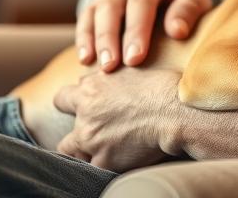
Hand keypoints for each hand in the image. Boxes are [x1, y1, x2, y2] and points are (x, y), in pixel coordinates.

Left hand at [53, 67, 184, 171]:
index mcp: (90, 90)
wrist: (176, 112)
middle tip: (97, 134)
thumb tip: (99, 77)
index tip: (81, 109)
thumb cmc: (161, 87)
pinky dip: (102, 164)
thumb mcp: (130, 70)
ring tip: (104, 149)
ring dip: (84, 151)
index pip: (62, 99)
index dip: (70, 105)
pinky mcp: (104, 160)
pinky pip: (92, 168)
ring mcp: (92, 139)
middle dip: (78, 134)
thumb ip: (107, 76)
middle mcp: (85, 115)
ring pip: (72, 152)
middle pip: (67, 130)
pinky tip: (116, 160)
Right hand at [77, 0, 211, 70]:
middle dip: (109, 38)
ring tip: (98, 67)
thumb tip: (177, 31)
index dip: (136, 31)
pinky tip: (85, 59)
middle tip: (111, 66)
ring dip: (94, 41)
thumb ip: (189, 10)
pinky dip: (83, 39)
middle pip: (111, 7)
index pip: (140, 2)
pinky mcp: (96, 3)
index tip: (135, 58)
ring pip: (94, 13)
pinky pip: (85, 18)